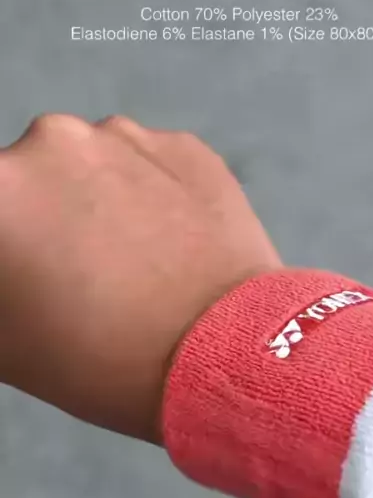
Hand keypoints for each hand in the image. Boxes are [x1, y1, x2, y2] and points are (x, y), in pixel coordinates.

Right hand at [0, 115, 281, 441]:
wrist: (226, 355)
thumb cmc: (103, 360)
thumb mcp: (4, 344)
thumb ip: (2, 284)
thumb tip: (16, 264)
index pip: (1, 214)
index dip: (12, 250)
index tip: (30, 274)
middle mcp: (51, 141)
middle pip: (30, 181)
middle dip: (42, 220)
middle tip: (74, 278)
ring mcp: (126, 136)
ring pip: (92, 169)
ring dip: (96, 204)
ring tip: (131, 268)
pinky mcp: (184, 147)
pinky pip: (151, 169)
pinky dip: (152, 200)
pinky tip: (170, 251)